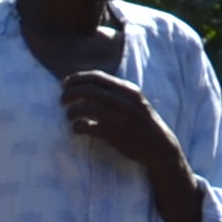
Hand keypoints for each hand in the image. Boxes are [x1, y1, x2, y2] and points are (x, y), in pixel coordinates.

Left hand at [57, 68, 181, 178]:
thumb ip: (115, 92)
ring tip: (69, 115)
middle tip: (62, 100)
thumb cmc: (142, 122)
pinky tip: (76, 129)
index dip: (77, 78)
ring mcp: (119, 117)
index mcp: (127, 89)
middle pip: (88, 90)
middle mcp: (123, 100)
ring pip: (86, 107)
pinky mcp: (115, 134)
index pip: (97, 76)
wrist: (159, 145)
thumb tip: (87, 85)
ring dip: (72, 110)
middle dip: (70, 93)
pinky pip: (88, 127)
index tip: (64, 84)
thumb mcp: (134, 100)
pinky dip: (77, 126)